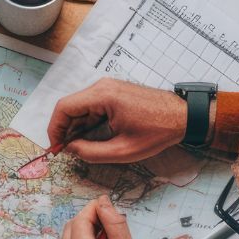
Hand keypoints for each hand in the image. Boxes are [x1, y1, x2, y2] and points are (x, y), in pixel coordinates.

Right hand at [46, 78, 186, 163]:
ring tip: (78, 148)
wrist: (184, 116)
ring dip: (75, 127)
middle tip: (65, 152)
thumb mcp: (123, 150)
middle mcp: (102, 86)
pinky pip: (92, 106)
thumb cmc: (157, 132)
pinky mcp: (114, 92)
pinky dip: (86, 122)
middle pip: (70, 106)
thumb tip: (70, 149)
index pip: (64, 108)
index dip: (54, 129)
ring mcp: (109, 87)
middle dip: (64, 130)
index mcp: (103, 96)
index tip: (55, 148)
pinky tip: (90, 138)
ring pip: (80, 107)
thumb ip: (91, 152)